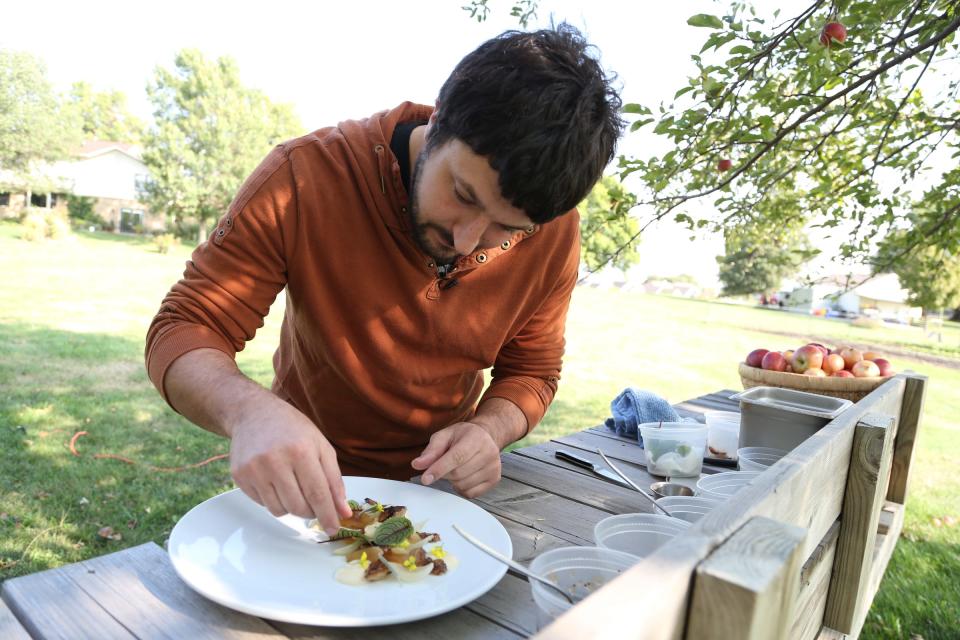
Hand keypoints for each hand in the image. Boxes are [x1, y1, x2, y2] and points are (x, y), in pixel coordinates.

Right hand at [228, 396, 351, 534]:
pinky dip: (274, 499)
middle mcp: (275, 461)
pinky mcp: (239, 476)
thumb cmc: (292, 429)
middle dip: (311, 512)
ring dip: (292, 507)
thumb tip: (342, 511)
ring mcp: (254, 470)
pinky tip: (276, 481)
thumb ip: (334, 480)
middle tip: (314, 504)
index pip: (317, 494)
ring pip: (279, 510)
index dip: (328, 515)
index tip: (334, 528)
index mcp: (300, 451)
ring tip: (294, 486)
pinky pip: (263, 504)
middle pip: (298, 507)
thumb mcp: (321, 446)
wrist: (253, 413)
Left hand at [411, 422, 501, 497]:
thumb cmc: (461, 436)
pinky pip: (470, 493)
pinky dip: (461, 488)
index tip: (425, 479)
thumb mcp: (444, 436)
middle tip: (444, 464)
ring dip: (452, 481)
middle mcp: (489, 452)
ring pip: (463, 485)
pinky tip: (464, 476)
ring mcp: (494, 467)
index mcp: (475, 438)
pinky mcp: (494, 479)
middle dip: (444, 473)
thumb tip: (417, 465)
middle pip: (458, 474)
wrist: (486, 436)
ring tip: (456, 468)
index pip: (457, 457)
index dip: (439, 469)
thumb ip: (431, 450)